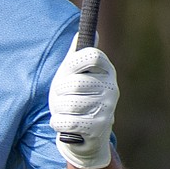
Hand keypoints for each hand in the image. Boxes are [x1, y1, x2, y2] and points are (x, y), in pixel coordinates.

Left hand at [49, 35, 118, 168]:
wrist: (84, 136)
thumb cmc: (75, 97)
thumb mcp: (74, 73)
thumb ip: (78, 53)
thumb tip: (92, 31)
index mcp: (106, 70)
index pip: (91, 55)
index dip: (74, 62)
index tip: (69, 71)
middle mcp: (111, 88)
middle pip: (74, 82)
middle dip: (59, 91)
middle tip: (63, 97)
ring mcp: (107, 109)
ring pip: (68, 103)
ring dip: (58, 108)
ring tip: (64, 111)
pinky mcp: (98, 129)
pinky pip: (66, 122)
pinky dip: (58, 123)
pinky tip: (63, 123)